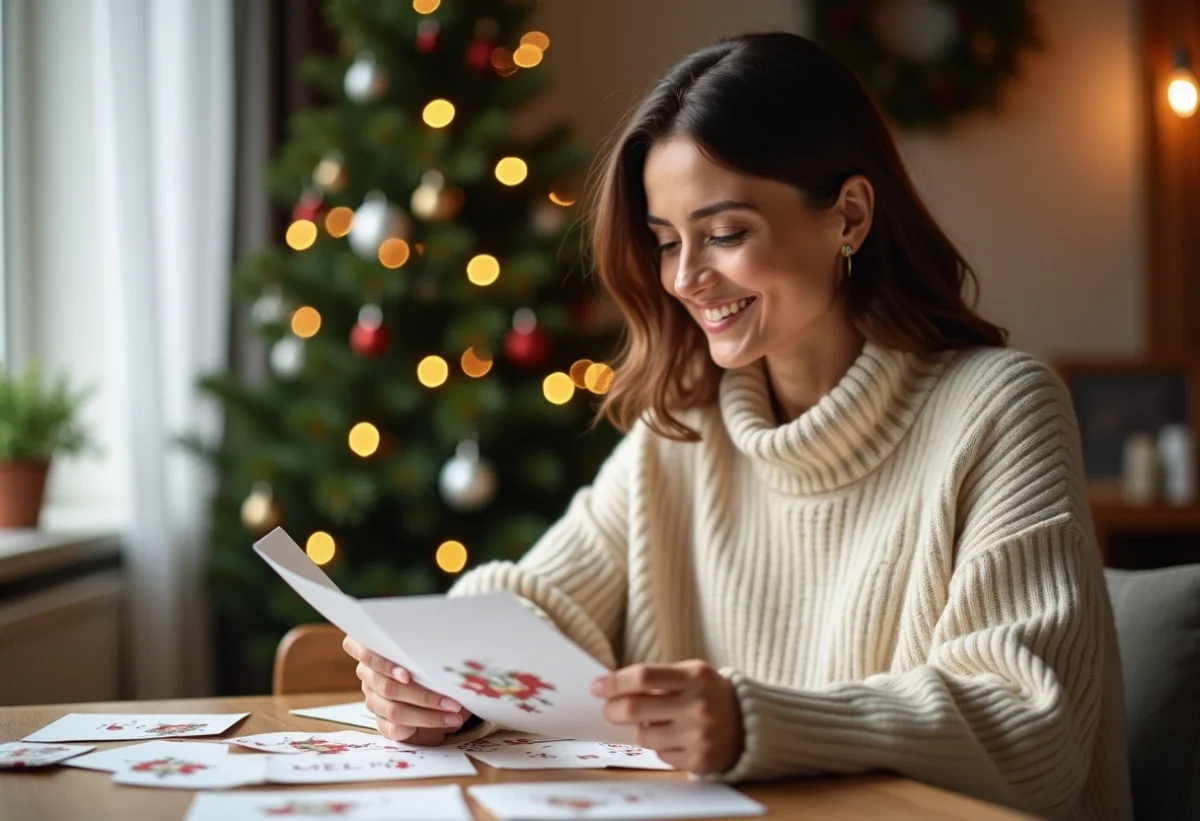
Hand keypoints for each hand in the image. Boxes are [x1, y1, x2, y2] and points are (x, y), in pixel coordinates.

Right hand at [342, 635, 469, 744]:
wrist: (443, 687)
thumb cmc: (434, 663)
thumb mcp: (432, 655)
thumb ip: (426, 656)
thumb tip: (444, 665)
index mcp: (373, 649)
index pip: (365, 653)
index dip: (385, 665)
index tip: (407, 675)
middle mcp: (368, 674)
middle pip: (388, 688)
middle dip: (423, 696)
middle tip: (452, 701)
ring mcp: (372, 699)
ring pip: (394, 710)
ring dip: (428, 715)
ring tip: (453, 713)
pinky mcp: (381, 721)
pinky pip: (395, 729)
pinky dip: (422, 726)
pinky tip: (443, 726)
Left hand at [591, 660, 743, 773]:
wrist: (749, 723)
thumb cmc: (709, 693)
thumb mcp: (690, 674)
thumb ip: (657, 678)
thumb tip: (610, 688)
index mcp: (696, 677)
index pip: (643, 677)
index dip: (615, 682)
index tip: (597, 687)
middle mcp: (699, 706)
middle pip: (636, 709)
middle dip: (613, 709)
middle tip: (608, 709)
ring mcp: (700, 736)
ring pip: (644, 735)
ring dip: (641, 729)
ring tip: (656, 721)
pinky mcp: (700, 760)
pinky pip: (660, 754)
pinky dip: (660, 745)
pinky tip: (675, 736)